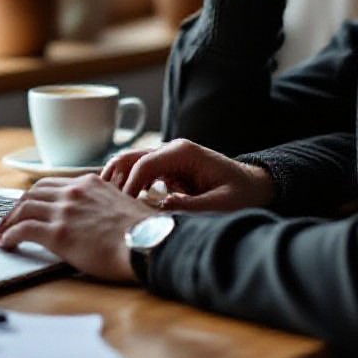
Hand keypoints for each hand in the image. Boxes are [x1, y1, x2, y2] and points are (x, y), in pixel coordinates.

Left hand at [0, 175, 154, 281]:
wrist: (149, 243)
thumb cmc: (143, 232)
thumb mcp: (122, 205)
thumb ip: (103, 204)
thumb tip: (97, 217)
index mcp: (89, 183)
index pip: (51, 184)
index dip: (34, 197)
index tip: (27, 207)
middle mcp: (73, 192)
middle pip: (32, 193)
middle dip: (15, 207)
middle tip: (7, 220)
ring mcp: (65, 211)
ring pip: (23, 208)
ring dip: (7, 221)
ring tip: (1, 234)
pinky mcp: (59, 233)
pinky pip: (24, 229)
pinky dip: (10, 235)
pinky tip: (6, 243)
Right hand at [102, 138, 275, 212]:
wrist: (255, 185)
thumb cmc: (241, 194)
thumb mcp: (221, 204)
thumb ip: (192, 205)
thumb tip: (162, 206)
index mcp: (183, 153)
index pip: (144, 163)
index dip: (128, 185)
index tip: (120, 207)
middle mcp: (172, 150)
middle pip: (130, 157)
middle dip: (113, 178)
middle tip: (102, 204)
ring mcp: (168, 157)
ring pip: (130, 161)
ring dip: (117, 179)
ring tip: (106, 204)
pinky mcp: (167, 168)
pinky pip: (139, 171)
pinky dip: (126, 183)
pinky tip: (122, 204)